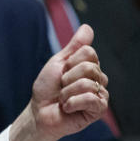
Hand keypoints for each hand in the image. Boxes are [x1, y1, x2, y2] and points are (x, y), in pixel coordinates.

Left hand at [28, 24, 108, 138]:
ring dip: (67, 93)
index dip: (69, 62)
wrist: (39, 113)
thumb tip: (88, 27)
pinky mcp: (99, 110)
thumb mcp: (58, 63)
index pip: (88, 52)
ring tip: (63, 100)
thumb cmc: (47, 89)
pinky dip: (72, 103)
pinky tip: (67, 108)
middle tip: (61, 88)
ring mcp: (100, 94)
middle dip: (67, 78)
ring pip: (87, 83)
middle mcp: (98, 79)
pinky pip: (90, 99)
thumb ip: (74, 46)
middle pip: (89, 67)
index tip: (61, 72)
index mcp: (90, 66)